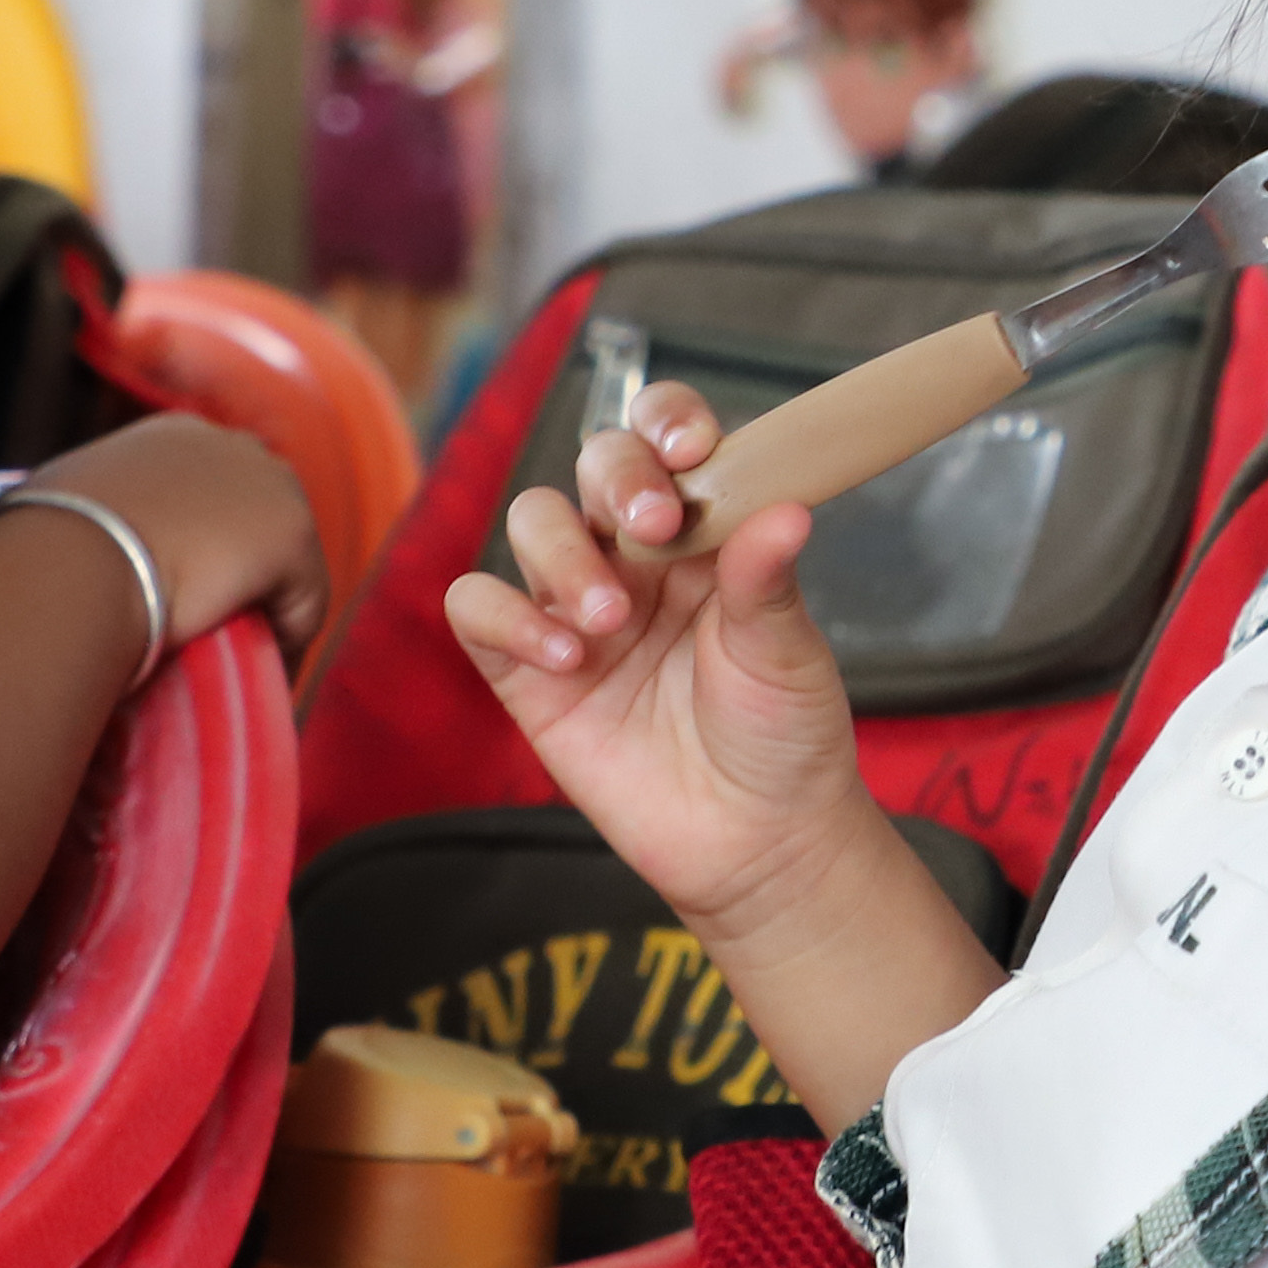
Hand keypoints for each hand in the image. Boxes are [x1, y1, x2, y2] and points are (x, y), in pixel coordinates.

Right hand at [32, 413, 330, 661]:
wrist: (71, 559)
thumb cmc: (45, 542)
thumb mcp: (64, 512)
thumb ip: (97, 521)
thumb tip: (82, 556)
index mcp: (174, 436)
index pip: (213, 492)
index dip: (209, 544)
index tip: (192, 590)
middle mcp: (231, 447)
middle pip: (260, 523)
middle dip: (247, 573)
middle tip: (222, 633)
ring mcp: (270, 486)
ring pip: (285, 568)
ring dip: (267, 613)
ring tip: (241, 664)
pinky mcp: (294, 535)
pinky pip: (301, 606)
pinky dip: (286, 644)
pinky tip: (259, 677)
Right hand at [444, 383, 869, 932]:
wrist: (757, 843)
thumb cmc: (783, 737)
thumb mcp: (788, 656)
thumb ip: (767, 582)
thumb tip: (787, 509)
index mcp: (705, 534)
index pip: (668, 442)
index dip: (666, 423)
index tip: (691, 448)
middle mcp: (636, 558)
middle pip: (594, 466)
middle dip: (617, 478)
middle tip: (653, 525)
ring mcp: (577, 609)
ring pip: (532, 523)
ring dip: (564, 554)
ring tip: (612, 619)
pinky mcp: (527, 671)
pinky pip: (479, 608)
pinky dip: (507, 617)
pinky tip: (566, 657)